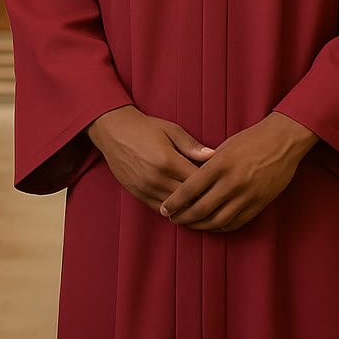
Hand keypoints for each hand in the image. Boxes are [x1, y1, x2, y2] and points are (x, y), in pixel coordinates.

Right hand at [87, 105, 213, 214]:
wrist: (114, 132)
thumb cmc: (145, 128)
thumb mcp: (171, 130)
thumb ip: (192, 145)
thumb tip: (213, 156)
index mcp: (168, 161)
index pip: (197, 181)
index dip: (213, 184)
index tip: (224, 184)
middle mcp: (156, 178)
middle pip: (188, 198)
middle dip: (204, 199)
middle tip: (219, 199)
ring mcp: (146, 188)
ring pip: (175, 208)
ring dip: (190, 208)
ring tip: (206, 207)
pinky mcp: (138, 194)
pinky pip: (160, 209)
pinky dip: (174, 211)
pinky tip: (185, 208)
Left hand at [159, 112, 318, 231]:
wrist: (283, 141)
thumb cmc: (251, 140)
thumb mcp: (225, 146)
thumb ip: (207, 164)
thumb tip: (188, 181)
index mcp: (220, 164)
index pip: (189, 189)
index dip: (174, 202)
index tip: (165, 208)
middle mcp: (232, 182)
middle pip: (200, 209)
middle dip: (183, 218)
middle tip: (173, 219)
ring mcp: (247, 195)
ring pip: (217, 220)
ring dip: (200, 225)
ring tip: (190, 224)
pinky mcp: (259, 204)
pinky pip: (235, 222)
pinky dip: (220, 226)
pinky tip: (212, 224)